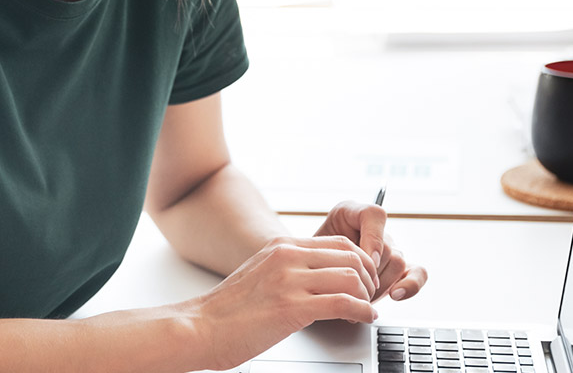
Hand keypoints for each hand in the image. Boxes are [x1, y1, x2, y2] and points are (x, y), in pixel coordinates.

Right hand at [186, 236, 378, 370]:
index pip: (338, 243)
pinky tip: (364, 318)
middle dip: (369, 278)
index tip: (366, 278)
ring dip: (367, 296)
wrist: (201, 327)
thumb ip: (286, 269)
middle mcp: (287, 258)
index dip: (361, 261)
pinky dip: (362, 311)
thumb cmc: (228, 310)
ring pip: (351, 278)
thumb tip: (316, 277)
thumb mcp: (260, 274)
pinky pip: (344, 303)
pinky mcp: (291, 307)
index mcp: (281, 247)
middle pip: (351, 257)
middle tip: (371, 295)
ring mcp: (289, 281)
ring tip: (366, 309)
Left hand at [316, 200, 427, 302]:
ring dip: (381, 284)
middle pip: (387, 246)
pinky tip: (395, 295)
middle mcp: (373, 228)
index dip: (373, 240)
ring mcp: (388, 247)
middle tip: (352, 290)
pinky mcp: (397, 268)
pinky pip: (417, 272)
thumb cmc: (308, 259)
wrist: (310, 272)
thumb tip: (354, 267)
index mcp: (351, 212)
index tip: (366, 262)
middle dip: (372, 273)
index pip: (375, 214)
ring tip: (359, 298)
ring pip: (399, 262)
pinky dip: (411, 285)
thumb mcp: (311, 248)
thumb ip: (328, 248)